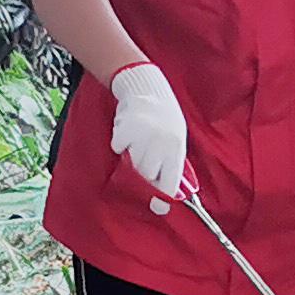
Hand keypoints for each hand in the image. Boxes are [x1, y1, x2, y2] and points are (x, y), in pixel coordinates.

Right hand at [106, 62, 186, 198]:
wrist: (146, 86)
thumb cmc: (163, 117)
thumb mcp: (175, 138)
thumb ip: (171, 162)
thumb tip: (169, 192)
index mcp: (176, 147)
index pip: (170, 182)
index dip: (162, 198)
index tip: (158, 208)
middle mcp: (161, 143)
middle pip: (147, 176)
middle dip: (143, 174)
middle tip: (141, 160)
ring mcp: (143, 136)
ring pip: (132, 164)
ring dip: (131, 157)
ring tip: (137, 142)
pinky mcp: (126, 129)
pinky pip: (118, 147)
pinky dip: (120, 142)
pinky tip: (128, 131)